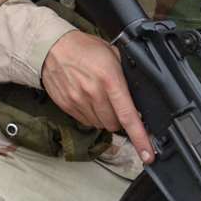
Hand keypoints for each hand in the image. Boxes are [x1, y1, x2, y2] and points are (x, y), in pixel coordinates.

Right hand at [40, 29, 154, 161]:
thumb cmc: (83, 48)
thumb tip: (137, 97)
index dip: (140, 138)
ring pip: (100, 124)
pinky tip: (86, 99)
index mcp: (110, 79)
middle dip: (119, 119)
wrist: (51, 46)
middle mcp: (94, 92)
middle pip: (114, 124)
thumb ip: (125, 76)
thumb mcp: (112, 54)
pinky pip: (85, 121)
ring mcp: (78, 100)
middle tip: (115, 104)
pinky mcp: (67, 105)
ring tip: (98, 98)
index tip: (148, 155)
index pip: (128, 115)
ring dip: (103, 117)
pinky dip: (90, 115)